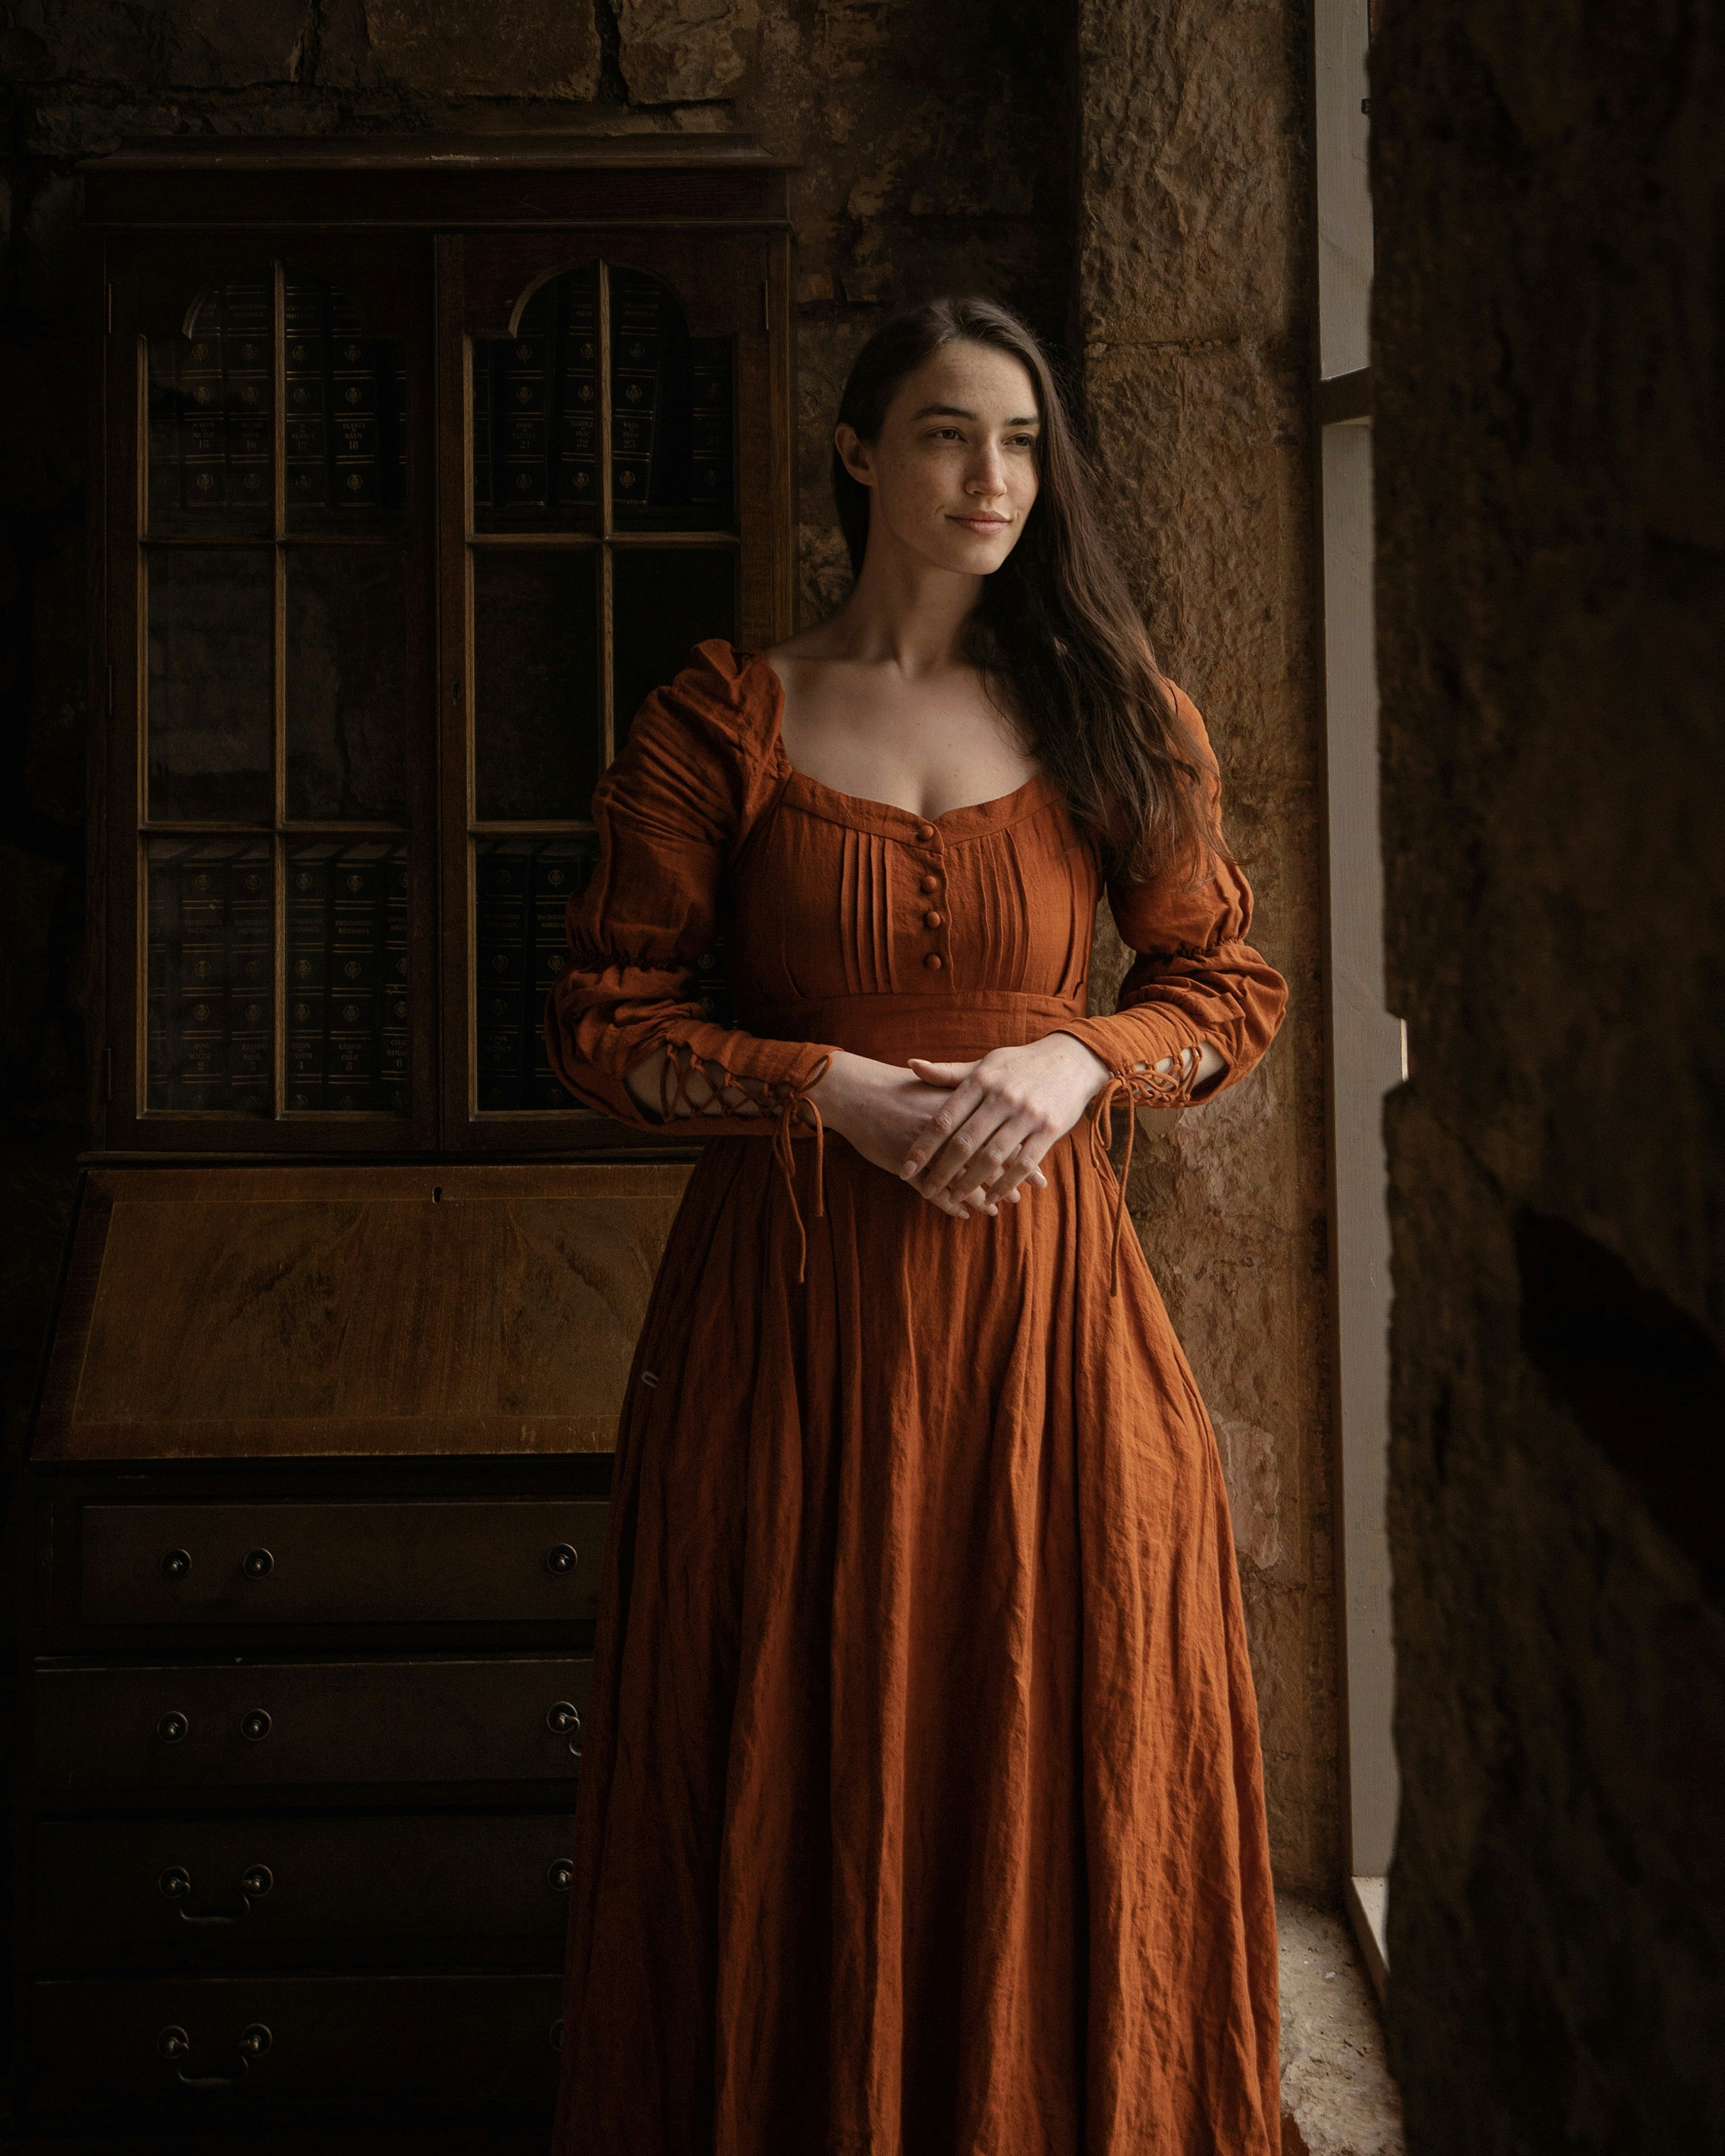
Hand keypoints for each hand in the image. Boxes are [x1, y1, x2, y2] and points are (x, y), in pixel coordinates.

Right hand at [809, 1050, 1022, 1218]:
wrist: (858, 1092)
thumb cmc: (898, 1089)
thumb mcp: (938, 1086)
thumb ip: (966, 1099)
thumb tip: (995, 1110)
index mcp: (962, 1107)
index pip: (1000, 1135)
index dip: (1019, 1155)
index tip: (1037, 1170)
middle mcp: (950, 1130)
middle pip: (986, 1160)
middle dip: (1005, 1181)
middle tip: (1021, 1197)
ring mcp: (929, 1149)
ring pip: (963, 1180)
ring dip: (980, 1197)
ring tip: (994, 1208)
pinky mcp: (908, 1164)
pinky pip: (933, 1191)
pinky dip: (948, 1204)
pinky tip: (960, 1213)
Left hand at [901, 1034, 1112, 1212]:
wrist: (1072, 1060)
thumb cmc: (1020, 1064)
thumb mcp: (984, 1064)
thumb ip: (949, 1073)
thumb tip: (911, 1065)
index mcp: (981, 1081)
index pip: (944, 1119)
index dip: (923, 1147)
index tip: (906, 1169)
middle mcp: (1002, 1097)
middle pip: (965, 1142)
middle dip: (942, 1171)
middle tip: (926, 1190)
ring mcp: (1026, 1114)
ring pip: (993, 1157)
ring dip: (971, 1182)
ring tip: (954, 1197)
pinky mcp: (1049, 1129)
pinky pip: (1023, 1163)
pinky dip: (1005, 1184)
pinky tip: (991, 1198)